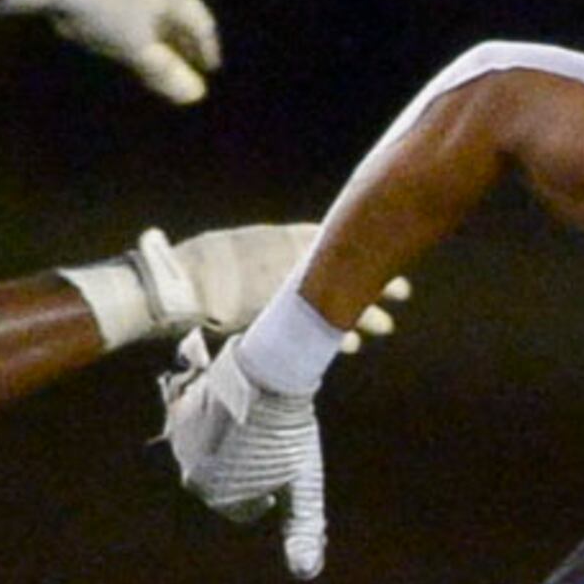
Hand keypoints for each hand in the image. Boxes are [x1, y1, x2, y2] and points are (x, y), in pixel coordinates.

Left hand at [0, 0, 222, 103]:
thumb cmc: (102, 11)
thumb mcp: (135, 48)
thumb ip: (165, 71)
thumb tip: (195, 95)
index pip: (200, 22)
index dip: (206, 48)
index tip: (208, 68)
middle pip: (175, 7)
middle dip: (179, 35)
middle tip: (182, 56)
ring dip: (152, 20)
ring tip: (148, 39)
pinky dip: (126, 7)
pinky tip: (113, 16)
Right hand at [126, 226, 405, 344]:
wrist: (179, 285)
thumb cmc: (201, 264)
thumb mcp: (238, 245)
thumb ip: (267, 248)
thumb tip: (282, 250)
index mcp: (281, 239)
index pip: (330, 239)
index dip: (360, 246)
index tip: (385, 250)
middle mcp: (292, 261)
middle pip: (348, 268)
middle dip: (376, 280)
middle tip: (404, 290)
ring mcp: (288, 288)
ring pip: (340, 299)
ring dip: (365, 313)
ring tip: (387, 325)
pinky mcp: (281, 317)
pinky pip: (317, 328)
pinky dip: (336, 336)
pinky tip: (353, 345)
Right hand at [160, 336, 327, 576]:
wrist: (269, 375)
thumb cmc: (290, 434)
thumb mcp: (304, 485)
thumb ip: (303, 531)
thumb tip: (306, 573)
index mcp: (219, 497)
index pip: (246, 509)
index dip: (272, 490)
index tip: (284, 463)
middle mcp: (190, 474)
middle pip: (228, 485)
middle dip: (251, 470)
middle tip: (271, 445)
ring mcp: (178, 443)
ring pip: (212, 456)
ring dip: (234, 447)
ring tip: (255, 428)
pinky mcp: (176, 413)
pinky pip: (198, 428)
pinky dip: (217, 425)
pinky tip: (239, 411)